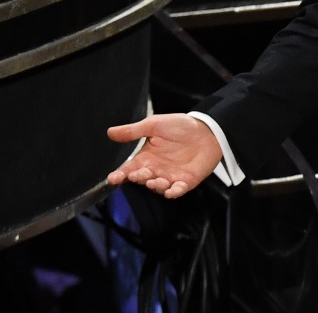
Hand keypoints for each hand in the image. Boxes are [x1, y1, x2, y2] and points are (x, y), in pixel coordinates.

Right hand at [107, 113, 222, 198]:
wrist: (207, 130)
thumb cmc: (180, 126)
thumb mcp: (153, 125)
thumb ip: (133, 131)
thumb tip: (110, 132)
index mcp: (146, 156)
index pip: (129, 168)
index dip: (120, 174)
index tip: (113, 178)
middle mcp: (156, 169)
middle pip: (142, 179)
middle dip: (137, 178)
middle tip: (135, 174)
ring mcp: (170, 176)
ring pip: (158, 187)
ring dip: (154, 185)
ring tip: (154, 180)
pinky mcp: (185, 182)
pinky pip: (177, 190)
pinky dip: (173, 192)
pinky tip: (170, 191)